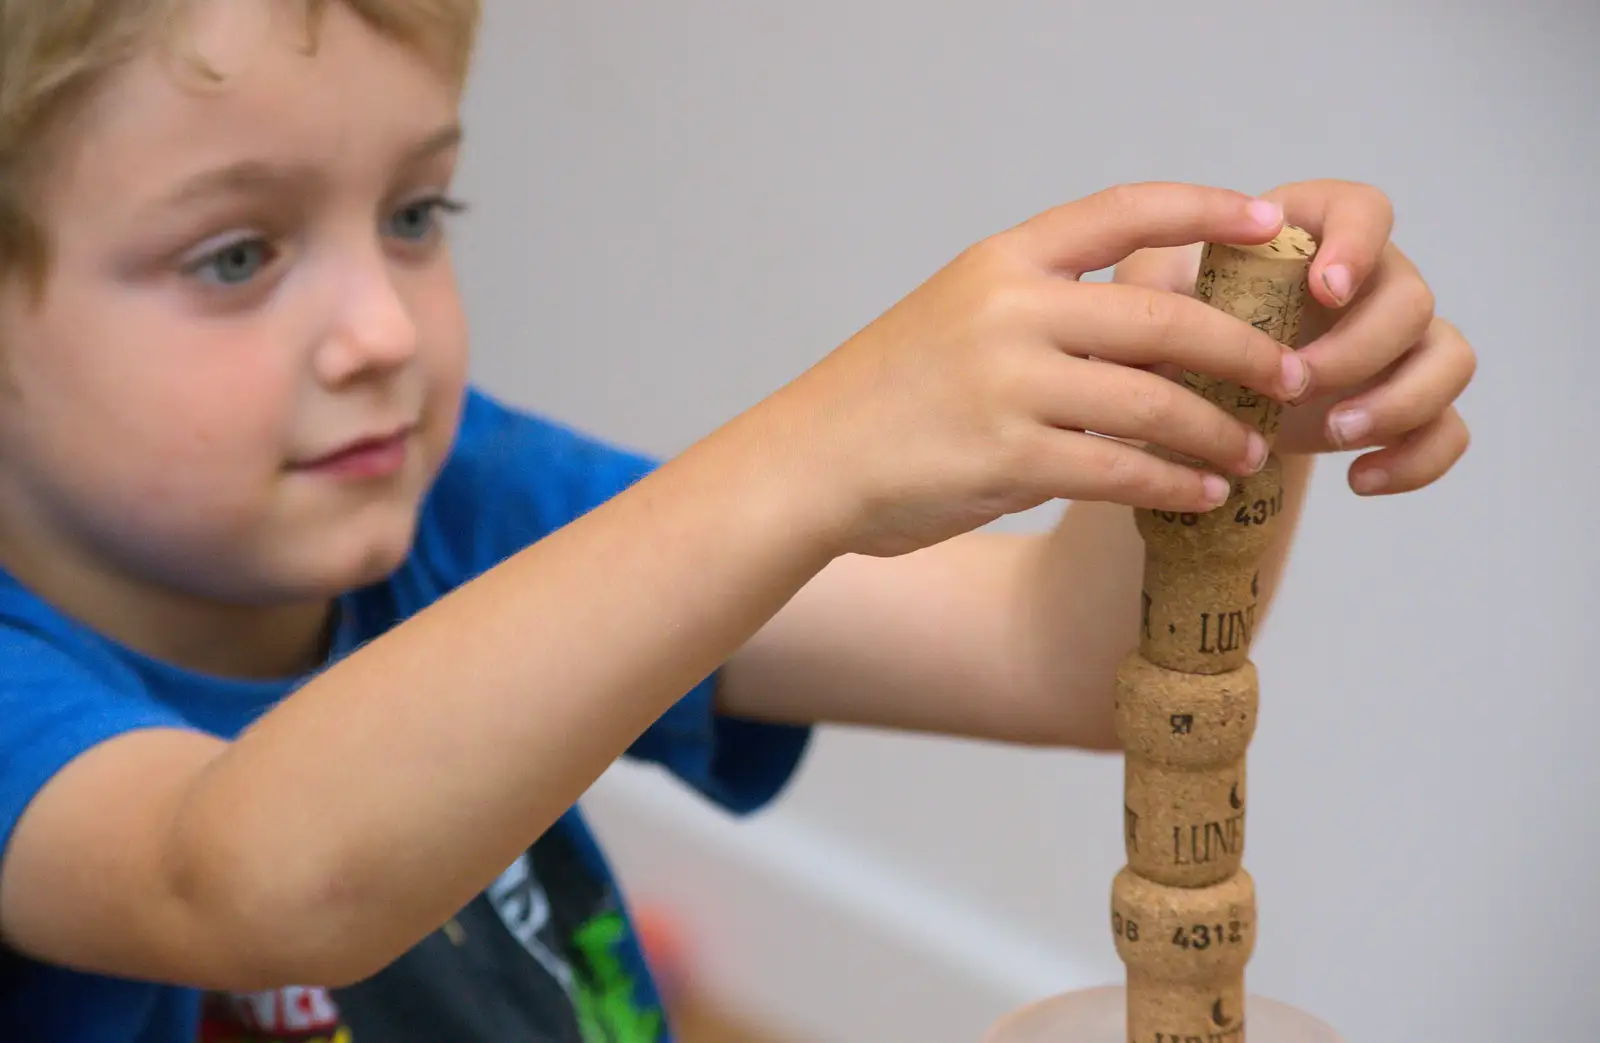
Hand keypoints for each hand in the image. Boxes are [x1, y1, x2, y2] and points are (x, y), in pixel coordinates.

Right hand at [778, 182, 1308, 557]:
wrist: (809, 462)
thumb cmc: (890, 395)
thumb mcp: (959, 316)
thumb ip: (1048, 312)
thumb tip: (1160, 335)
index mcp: (1002, 261)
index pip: (1124, 211)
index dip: (1207, 211)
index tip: (1269, 223)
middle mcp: (1010, 309)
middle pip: (1164, 318)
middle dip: (1245, 350)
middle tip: (1289, 376)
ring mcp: (1008, 383)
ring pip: (1155, 403)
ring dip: (1218, 432)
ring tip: (1250, 454)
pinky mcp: (1007, 459)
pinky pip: (1122, 471)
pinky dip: (1174, 484)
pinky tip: (1201, 496)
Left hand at [1113, 179, 1474, 496]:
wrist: (1187, 387)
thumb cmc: (1173, 323)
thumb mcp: (1149, 296)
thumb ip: (1153, 282)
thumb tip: (1151, 293)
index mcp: (1313, 235)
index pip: (1366, 210)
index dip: (1358, 243)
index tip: (1323, 289)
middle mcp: (1372, 280)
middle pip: (1411, 296)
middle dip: (1358, 348)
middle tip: (1297, 385)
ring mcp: (1397, 345)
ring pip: (1450, 357)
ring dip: (1401, 400)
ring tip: (1334, 433)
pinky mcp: (1402, 405)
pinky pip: (1449, 429)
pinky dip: (1417, 459)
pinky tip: (1359, 479)